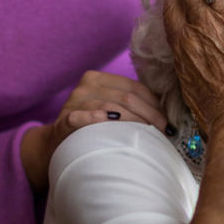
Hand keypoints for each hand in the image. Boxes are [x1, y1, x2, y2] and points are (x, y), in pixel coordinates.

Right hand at [21, 72, 167, 192]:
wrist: (56, 144)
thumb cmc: (90, 127)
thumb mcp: (107, 108)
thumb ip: (129, 104)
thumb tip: (165, 112)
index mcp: (98, 79)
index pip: (134, 87)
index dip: (154, 103)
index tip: (168, 120)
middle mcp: (85, 87)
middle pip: (126, 98)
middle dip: (150, 115)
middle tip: (164, 130)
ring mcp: (73, 103)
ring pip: (110, 107)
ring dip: (134, 122)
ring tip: (149, 135)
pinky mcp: (63, 122)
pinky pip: (80, 117)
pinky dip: (95, 118)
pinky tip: (110, 121)